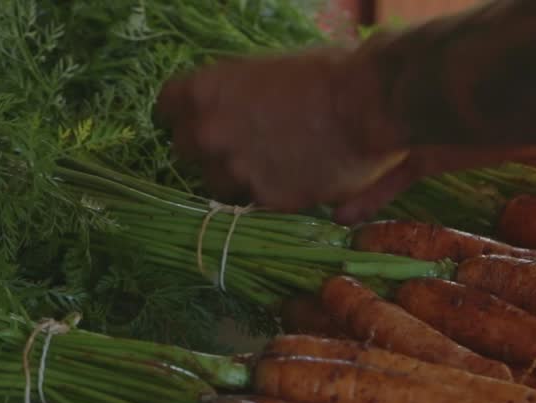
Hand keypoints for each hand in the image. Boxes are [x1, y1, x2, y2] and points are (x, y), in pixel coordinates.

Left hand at [156, 47, 535, 223]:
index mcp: (203, 90)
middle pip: (184, 151)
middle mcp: (208, 133)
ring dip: (234, 177)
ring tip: (269, 164)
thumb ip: (234, 92)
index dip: (183, 115)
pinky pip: (252, 201)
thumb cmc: (326, 72)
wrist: (370, 103)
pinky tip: (293, 176)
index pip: (165, 110)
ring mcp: (234, 170)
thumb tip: (226, 109)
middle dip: (207, 149)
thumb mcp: (266, 68)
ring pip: (214, 184)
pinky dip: (268, 193)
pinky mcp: (264, 198)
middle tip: (237, 144)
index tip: (196, 119)